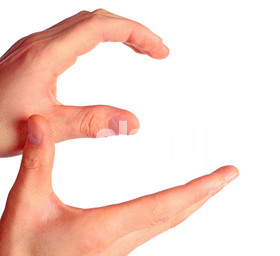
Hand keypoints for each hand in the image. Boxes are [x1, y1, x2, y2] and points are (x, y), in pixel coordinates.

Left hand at [0, 9, 169, 156]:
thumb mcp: (48, 128)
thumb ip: (92, 123)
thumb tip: (134, 123)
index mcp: (46, 55)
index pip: (101, 28)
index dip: (136, 34)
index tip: (160, 51)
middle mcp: (41, 43)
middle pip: (96, 19)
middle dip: (132, 31)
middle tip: (157, 51)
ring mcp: (35, 48)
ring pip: (84, 25)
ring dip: (116, 33)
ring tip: (140, 50)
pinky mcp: (33, 57)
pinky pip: (72, 36)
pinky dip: (97, 39)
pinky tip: (102, 52)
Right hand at [0, 116, 237, 255]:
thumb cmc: (16, 253)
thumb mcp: (24, 204)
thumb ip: (36, 161)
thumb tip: (39, 124)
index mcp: (101, 231)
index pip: (161, 206)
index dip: (195, 190)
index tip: (224, 176)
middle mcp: (118, 243)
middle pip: (173, 216)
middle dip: (205, 194)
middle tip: (230, 175)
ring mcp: (118, 250)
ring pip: (166, 224)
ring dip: (191, 203)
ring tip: (210, 186)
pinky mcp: (113, 251)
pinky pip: (154, 229)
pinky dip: (172, 212)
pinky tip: (176, 204)